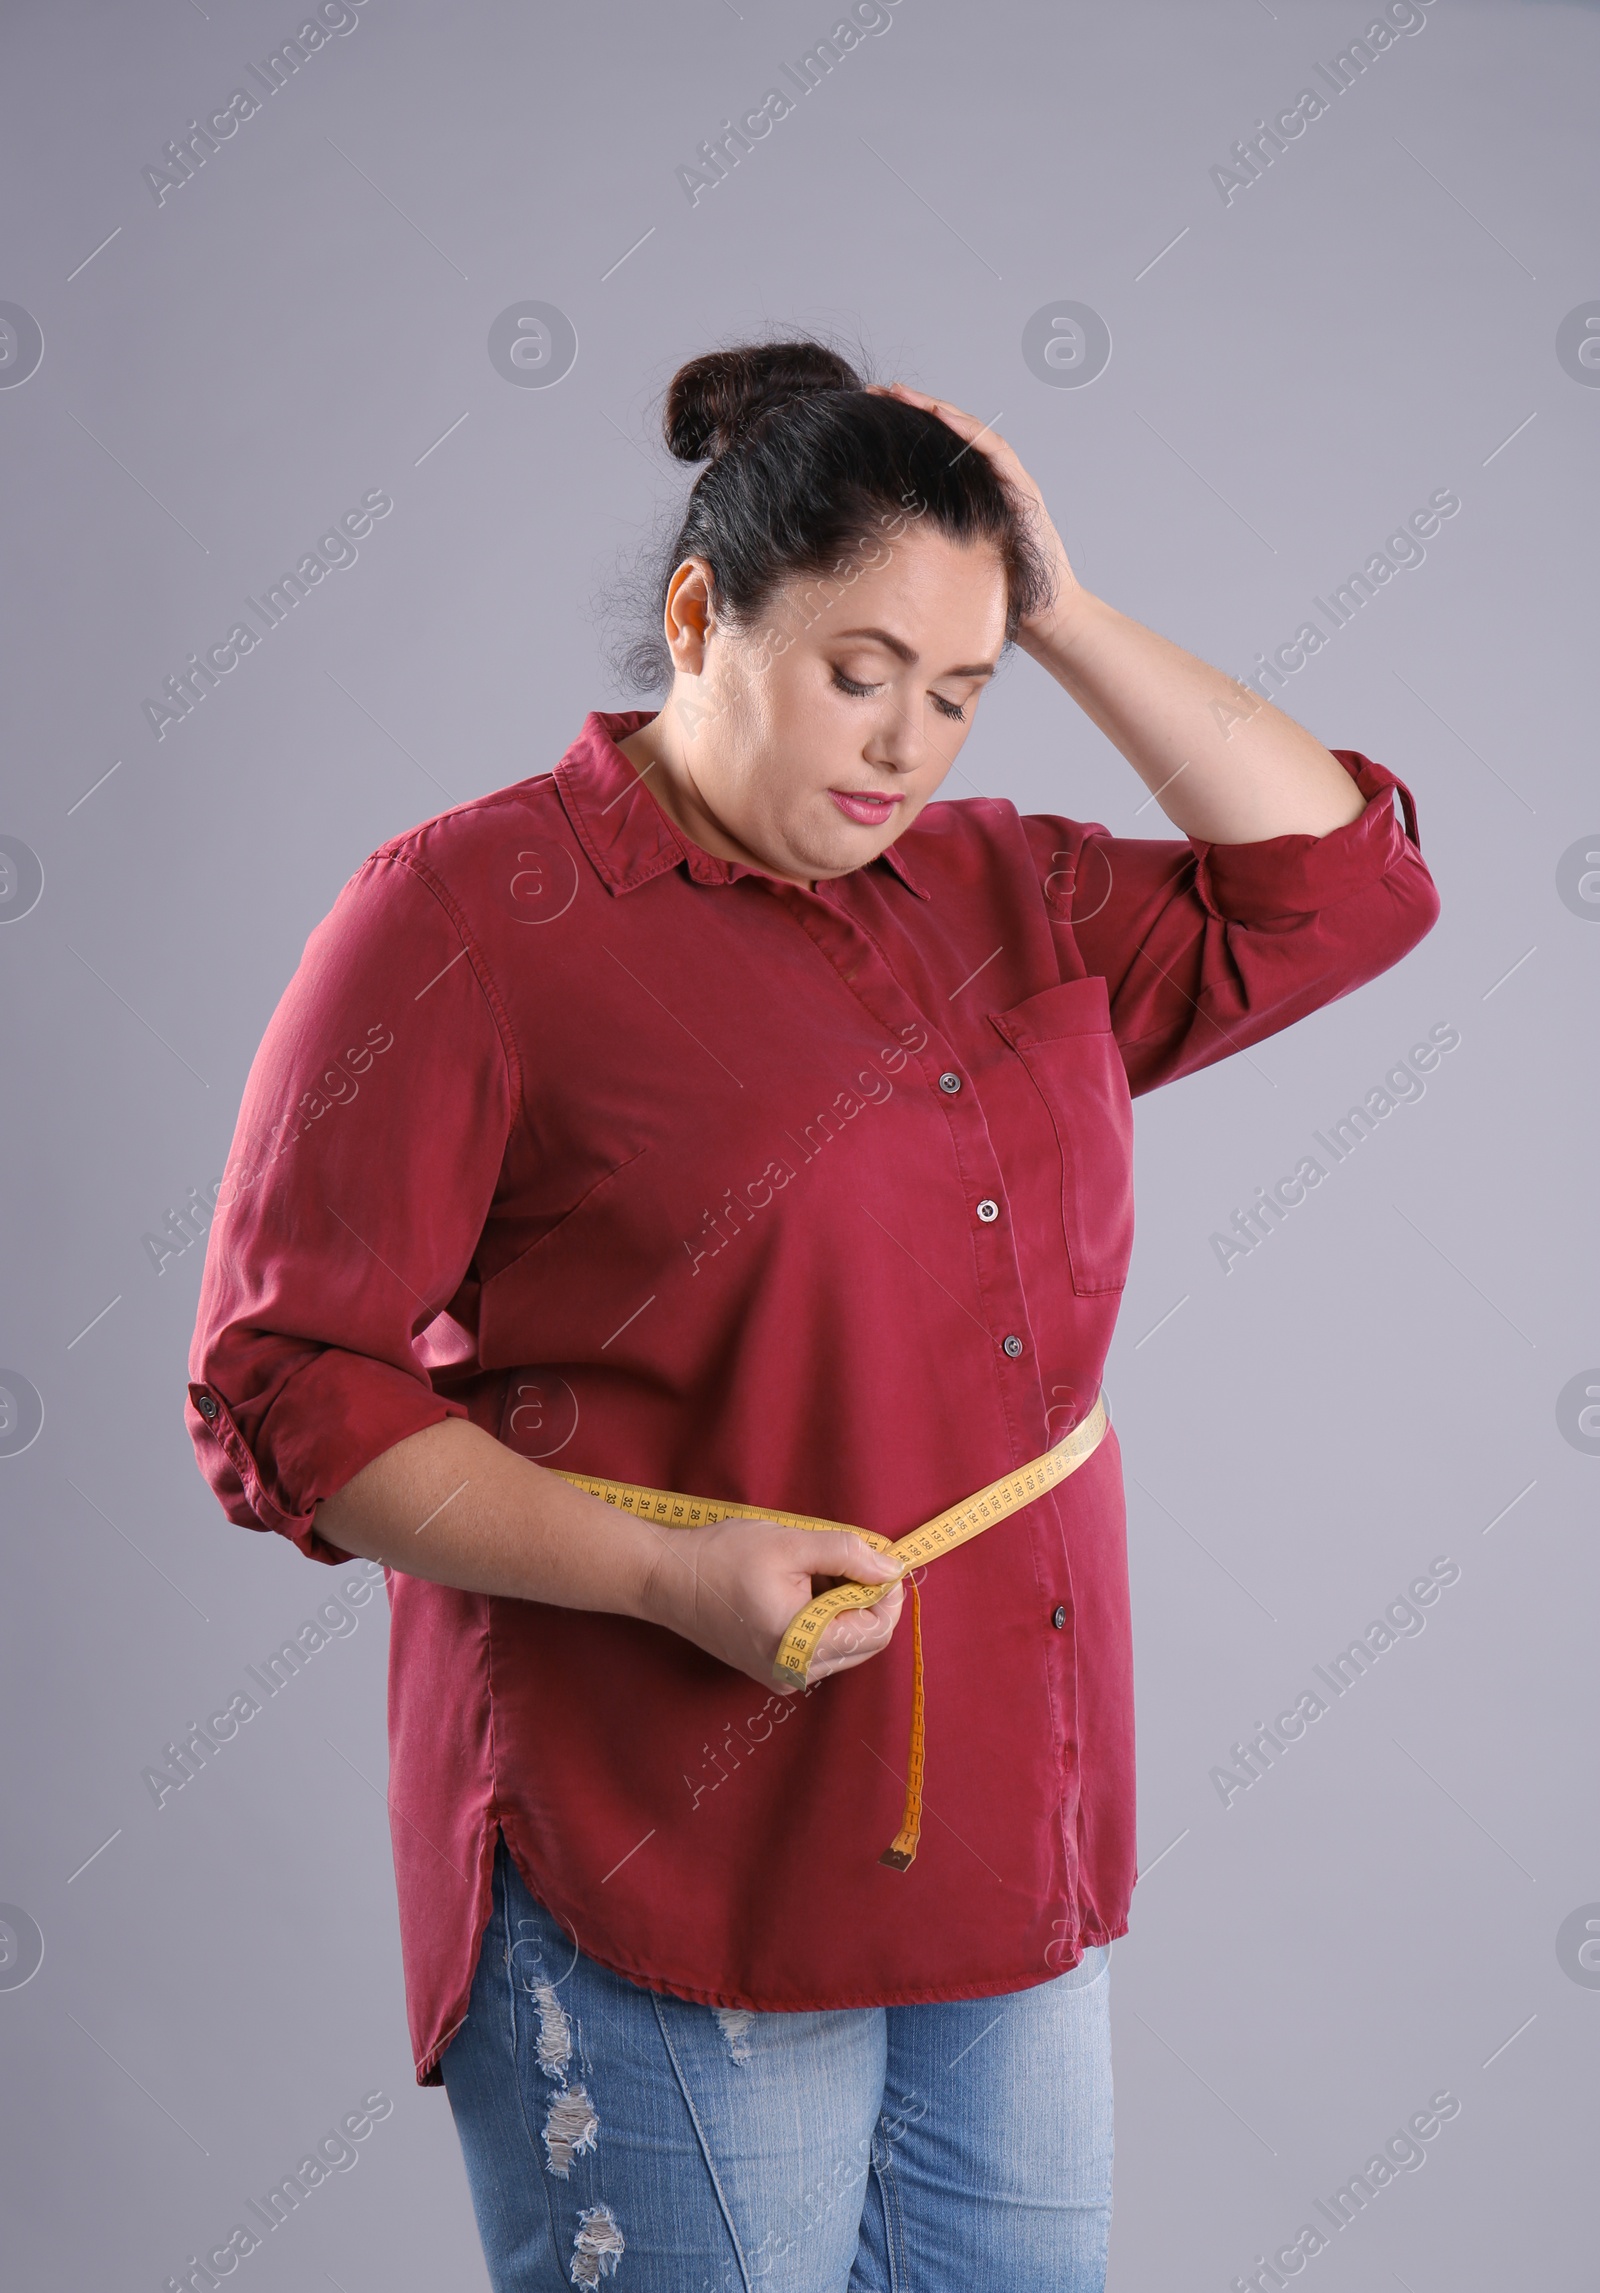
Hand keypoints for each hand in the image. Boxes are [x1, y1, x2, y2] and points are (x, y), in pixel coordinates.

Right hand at [641, 1517, 905, 1691]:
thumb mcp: (791, 1543)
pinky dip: (822, 1616)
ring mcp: (783, 1675)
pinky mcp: (773, 1669)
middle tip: (840, 1558)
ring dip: (843, 1605)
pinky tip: (798, 1587)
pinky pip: (819, 1647)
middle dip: (864, 1597)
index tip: (877, 1558)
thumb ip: (848, 1552)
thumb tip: (892, 1566)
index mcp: (802, 1647)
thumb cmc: (722, 1557)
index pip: (876, 1632)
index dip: (886, 1593)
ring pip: (843, 1643)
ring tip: (811, 1570)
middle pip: (864, 1642)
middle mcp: (796, 1673)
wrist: (665, 1578)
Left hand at [867, 381, 1083, 651]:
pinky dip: (969, 431)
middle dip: (912, 409)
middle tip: (875, 392)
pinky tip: (943, 415)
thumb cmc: (993, 598)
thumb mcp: (941, 568)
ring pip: (970, 432)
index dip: (903, 431)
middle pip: (949, 434)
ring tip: (902, 393)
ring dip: (936, 410)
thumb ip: (918, 548)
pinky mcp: (1023, 491)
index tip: (868, 415)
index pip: (934, 452)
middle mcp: (989, 483)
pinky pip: (995, 452)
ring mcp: (1008, 482)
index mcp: (968, 496)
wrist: (1041, 618)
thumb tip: (865, 549)